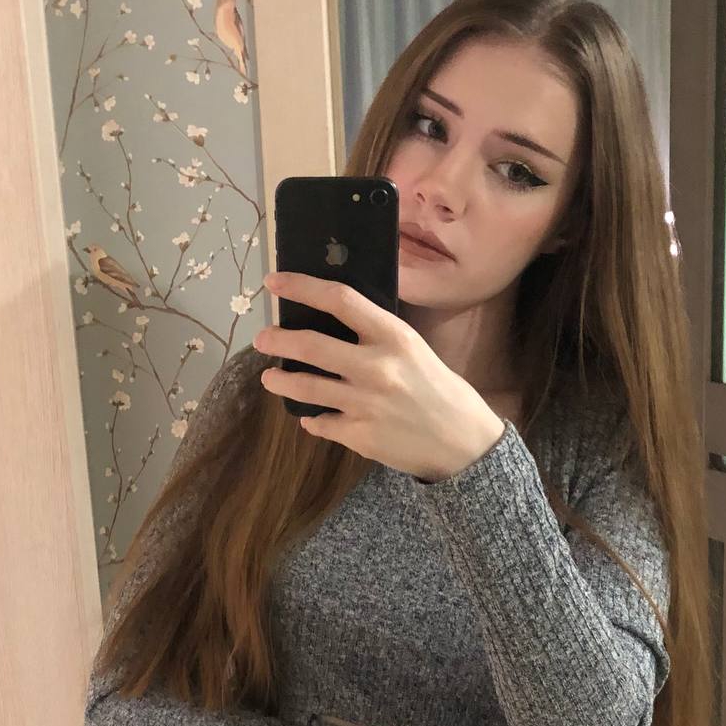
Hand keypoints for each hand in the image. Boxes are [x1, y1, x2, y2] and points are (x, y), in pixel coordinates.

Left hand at [254, 271, 505, 481]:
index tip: (274, 282)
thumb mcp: (413, 349)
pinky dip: (312, 419)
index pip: (339, 300)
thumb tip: (331, 322)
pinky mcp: (359, 436)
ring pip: (306, 388)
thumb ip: (375, 336)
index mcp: (393, 336)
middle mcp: (376, 367)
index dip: (301, 287)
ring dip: (281, 381)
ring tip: (270, 378)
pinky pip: (321, 423)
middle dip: (278, 340)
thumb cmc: (439, 390)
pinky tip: (310, 417)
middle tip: (262, 339)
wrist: (463, 443)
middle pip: (311, 346)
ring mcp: (365, 404)